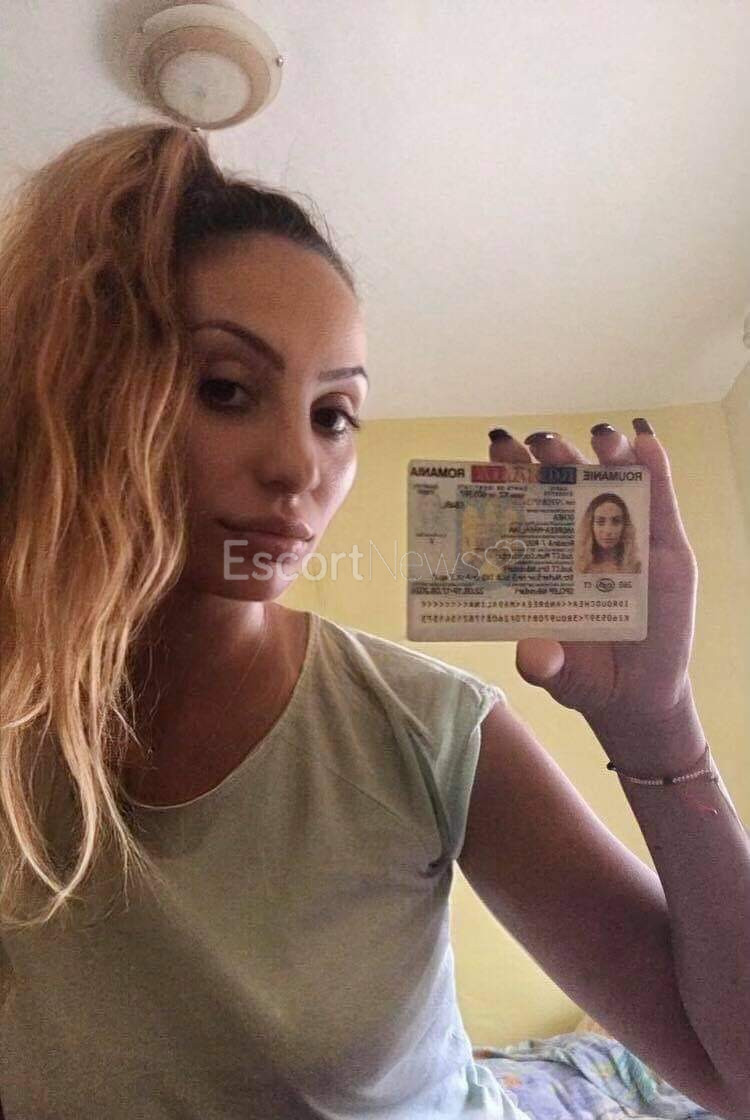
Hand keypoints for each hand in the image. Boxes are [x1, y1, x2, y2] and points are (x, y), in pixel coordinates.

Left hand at [488, 420, 697, 737]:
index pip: (525, 503)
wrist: (635, 697)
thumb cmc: (584, 674)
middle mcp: (582, 536)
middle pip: (565, 483)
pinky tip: (645, 445)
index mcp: (544, 556)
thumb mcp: (558, 673)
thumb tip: (535, 655)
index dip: (510, 473)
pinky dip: (656, 469)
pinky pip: (661, 501)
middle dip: (552, 456)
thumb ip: (544, 664)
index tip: (496, 449)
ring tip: (599, 437)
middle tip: (539, 442)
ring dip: (606, 452)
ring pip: (614, 481)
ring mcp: (627, 537)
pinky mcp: (667, 547)